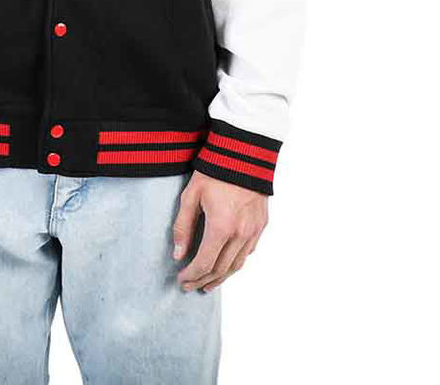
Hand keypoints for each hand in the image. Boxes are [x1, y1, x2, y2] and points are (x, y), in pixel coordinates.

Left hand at [171, 170, 267, 291]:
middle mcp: (240, 233)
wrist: (243, 153)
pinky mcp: (261, 225)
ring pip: (237, 265)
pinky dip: (235, 263)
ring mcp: (254, 230)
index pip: (204, 263)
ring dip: (221, 277)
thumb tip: (178, 254)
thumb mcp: (191, 195)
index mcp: (221, 227)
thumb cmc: (214, 171)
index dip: (191, 275)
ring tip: (208, 284)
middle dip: (203, 280)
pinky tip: (227, 264)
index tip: (181, 279)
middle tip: (190, 286)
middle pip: (221, 269)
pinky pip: (248, 252)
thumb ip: (183, 227)